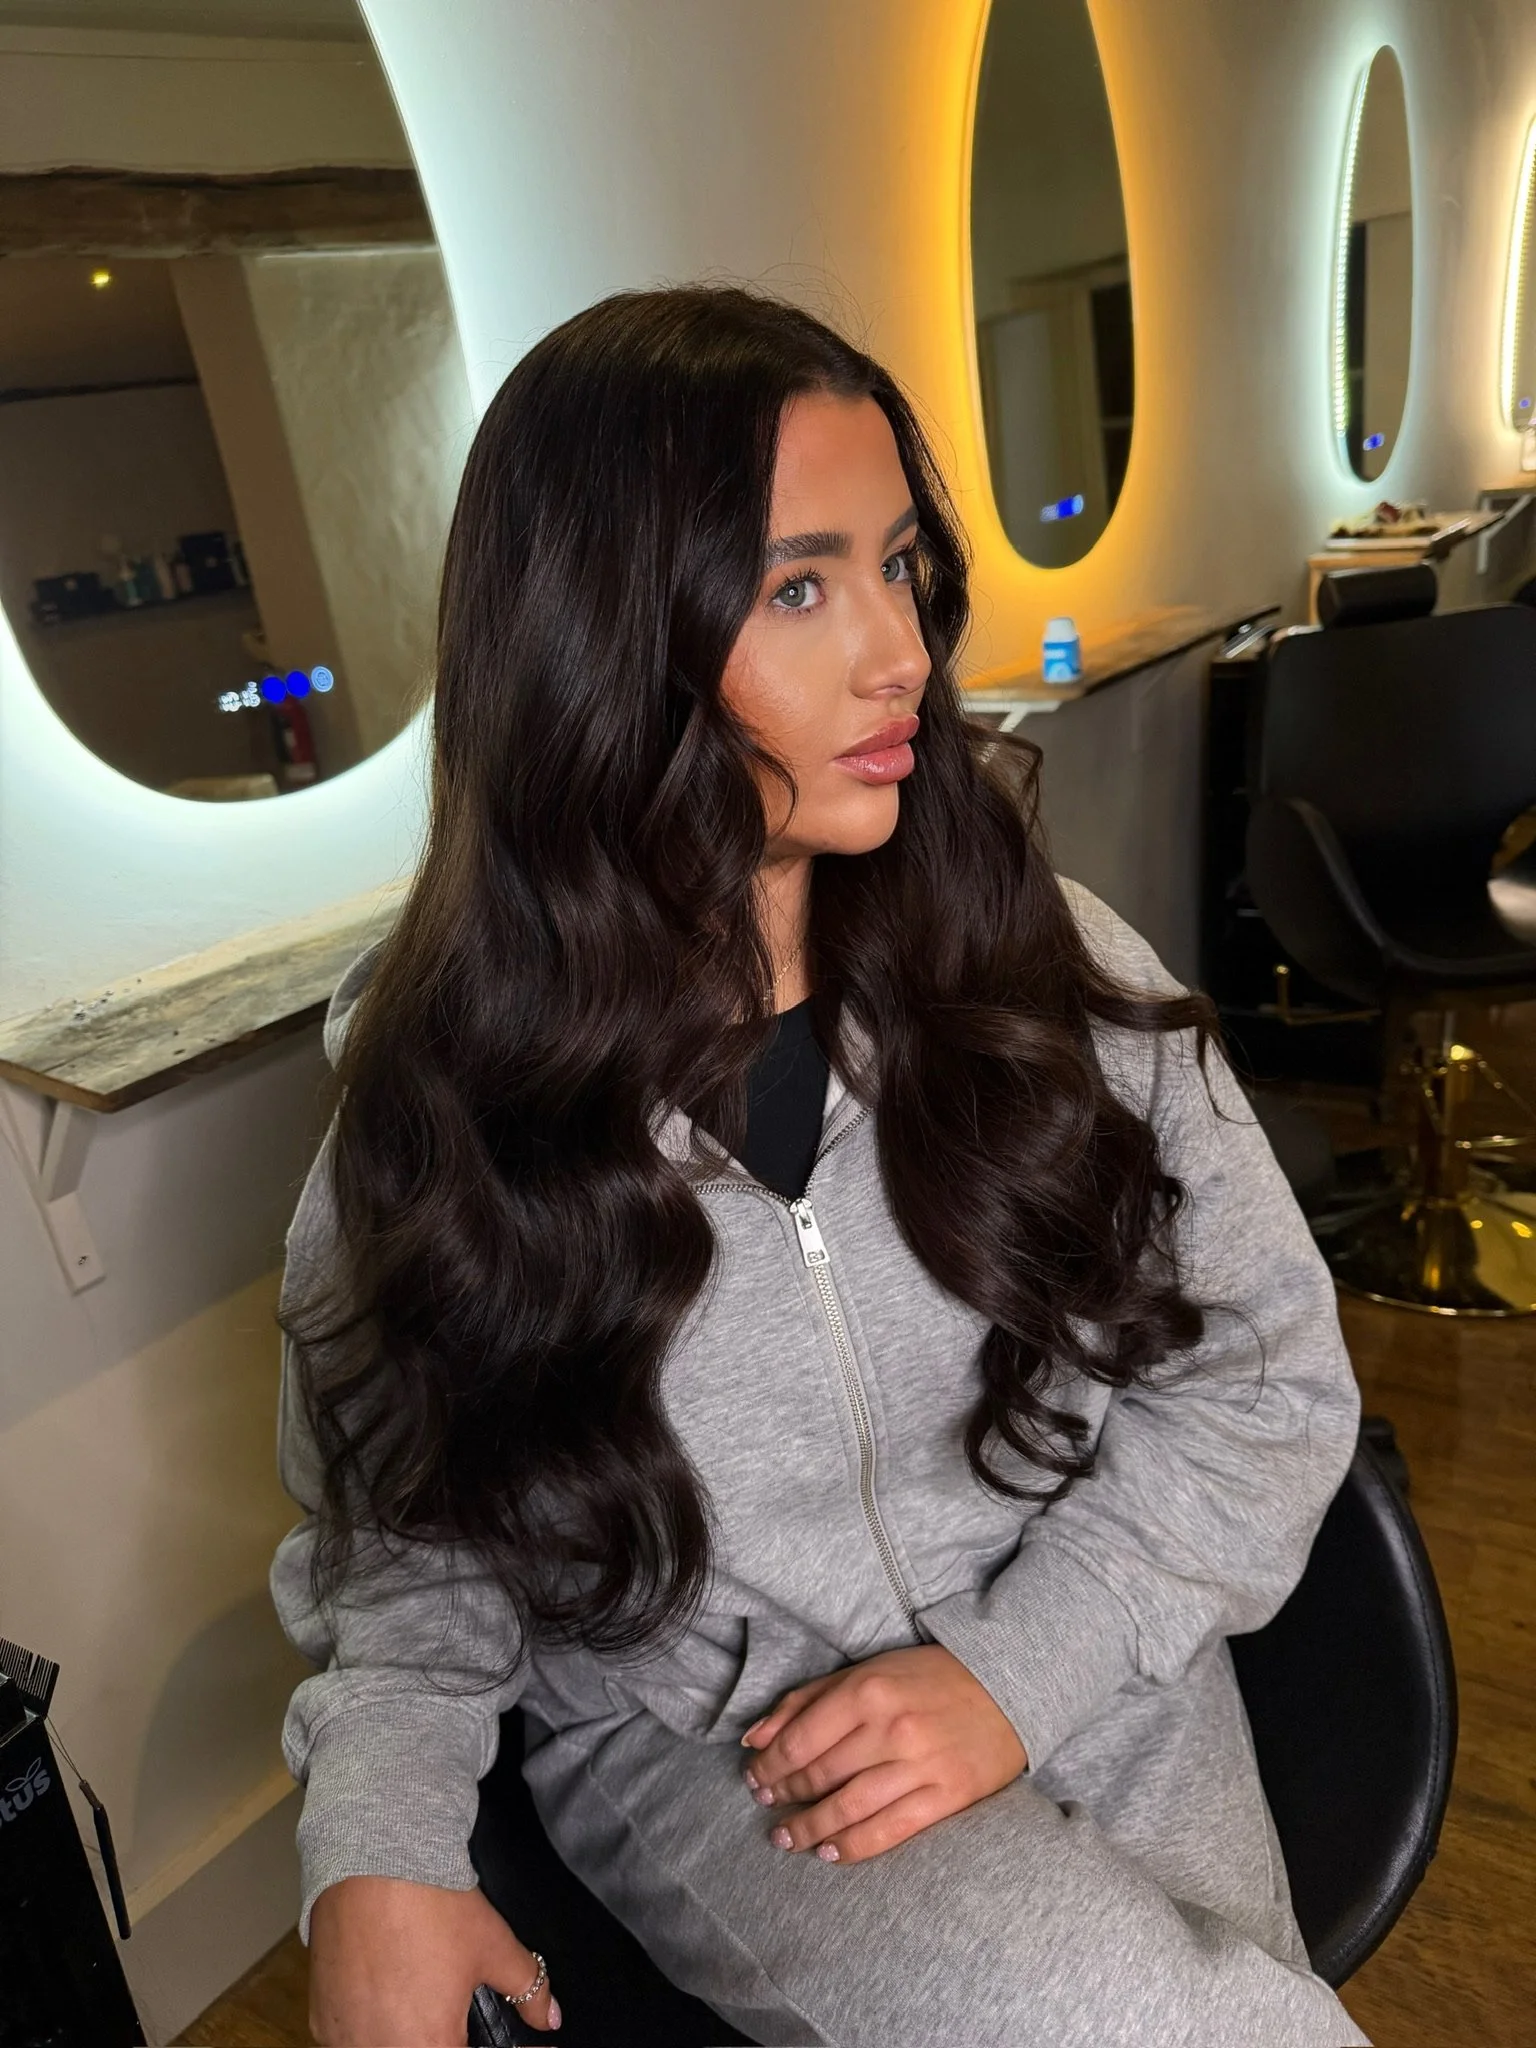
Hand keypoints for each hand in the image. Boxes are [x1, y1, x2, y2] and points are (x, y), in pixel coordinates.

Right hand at [308, 1874, 559, 2044]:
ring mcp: (345, 2040)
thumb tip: (548, 2015)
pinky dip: (375, 2032)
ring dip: (413, 2038)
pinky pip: (353, 2041)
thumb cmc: (431, 1906)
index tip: (530, 2044)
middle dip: (452, 2041)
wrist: (371, 1861)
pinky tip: (392, 2005)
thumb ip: (526, 1986)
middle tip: (468, 2023)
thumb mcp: (492, 1945)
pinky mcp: (321, 2020)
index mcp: (429, 2046)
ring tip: (429, 2011)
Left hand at [739, 1644, 1026, 1866]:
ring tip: (786, 1838)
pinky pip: (890, 1830)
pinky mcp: (947, 1796)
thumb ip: (807, 1700)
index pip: (801, 1740)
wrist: (1006, 1686)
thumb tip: (754, 1737)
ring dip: (809, 1828)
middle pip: (821, 1774)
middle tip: (767, 1804)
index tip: (754, 1778)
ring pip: (848, 1808)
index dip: (770, 1766)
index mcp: (868, 1690)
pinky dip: (854, 1846)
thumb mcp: (866, 1671)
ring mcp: (920, 1765)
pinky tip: (830, 1852)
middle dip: (785, 1794)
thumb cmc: (928, 1677)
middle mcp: (891, 1729)